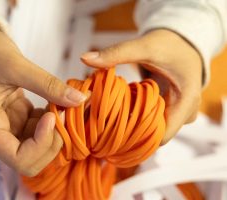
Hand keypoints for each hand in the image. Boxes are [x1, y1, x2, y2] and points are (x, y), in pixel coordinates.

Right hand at [0, 19, 85, 175]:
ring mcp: (7, 126)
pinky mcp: (16, 117)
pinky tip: (54, 101)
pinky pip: (38, 129)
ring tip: (62, 103)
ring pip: (37, 146)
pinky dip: (51, 120)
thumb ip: (47, 85)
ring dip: (54, 130)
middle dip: (52, 141)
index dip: (41, 144)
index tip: (51, 116)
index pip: (18, 159)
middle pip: (30, 159)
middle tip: (64, 112)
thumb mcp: (14, 64)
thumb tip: (80, 99)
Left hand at [81, 29, 202, 143]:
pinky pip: (154, 121)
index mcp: (187, 101)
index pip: (162, 135)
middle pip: (157, 135)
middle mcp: (186, 112)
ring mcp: (179, 113)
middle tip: (106, 127)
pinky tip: (122, 114)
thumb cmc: (169, 44)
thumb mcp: (144, 47)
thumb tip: (84, 58)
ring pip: (154, 129)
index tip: (112, 134)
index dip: (138, 139)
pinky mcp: (171, 110)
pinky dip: (138, 119)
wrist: (183, 41)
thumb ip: (116, 53)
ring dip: (134, 126)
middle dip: (132, 133)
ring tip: (111, 121)